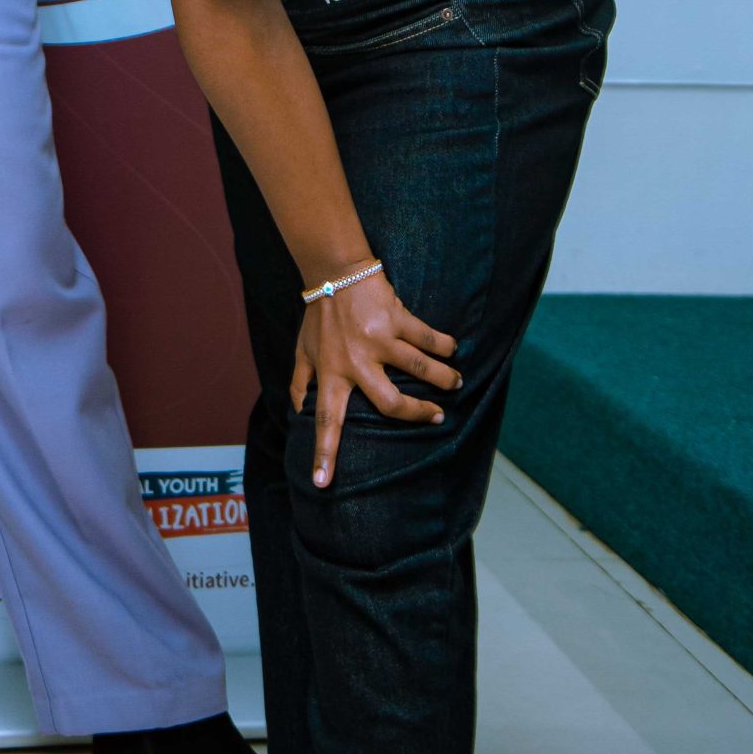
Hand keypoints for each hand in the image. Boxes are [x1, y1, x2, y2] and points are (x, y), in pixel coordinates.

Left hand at [290, 273, 461, 486]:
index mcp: (331, 373)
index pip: (326, 420)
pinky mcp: (397, 318)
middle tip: (437, 417)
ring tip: (456, 383)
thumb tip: (296, 410)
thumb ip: (298, 380)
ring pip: (421, 370)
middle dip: (418, 415)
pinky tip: (452, 350)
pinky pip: (428, 338)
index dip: (324, 453)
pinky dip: (444, 346)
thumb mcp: (302, 349)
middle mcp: (356, 361)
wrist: (335, 269)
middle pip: (391, 404)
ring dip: (444, 379)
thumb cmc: (319, 314)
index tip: (323, 483)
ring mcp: (379, 340)